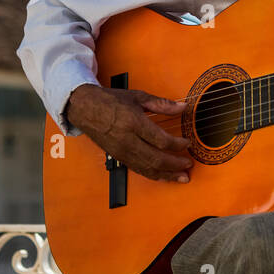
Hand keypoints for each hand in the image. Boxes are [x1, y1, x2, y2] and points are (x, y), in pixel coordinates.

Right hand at [65, 82, 193, 182]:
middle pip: (156, 159)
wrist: (85, 109)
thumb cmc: (110, 101)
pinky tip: (164, 176)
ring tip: (182, 177)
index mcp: (133, 123)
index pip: (161, 140)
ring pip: (148, 169)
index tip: (187, 143)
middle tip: (189, 164)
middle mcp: (127, 140)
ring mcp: (122, 152)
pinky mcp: (119, 157)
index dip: (177, 145)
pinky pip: (139, 170)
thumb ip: (162, 104)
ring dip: (167, 175)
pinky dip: (154, 175)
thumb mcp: (138, 96)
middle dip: (175, 164)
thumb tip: (183, 107)